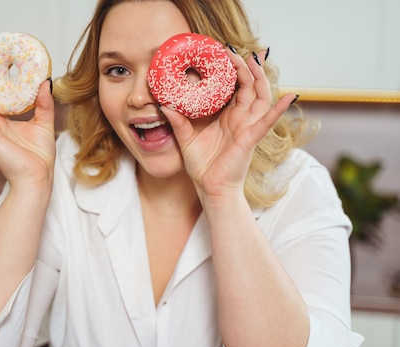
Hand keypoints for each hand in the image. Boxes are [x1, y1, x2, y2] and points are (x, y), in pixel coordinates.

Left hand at [161, 48, 296, 204]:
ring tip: (255, 60)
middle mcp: (240, 118)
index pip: (234, 87)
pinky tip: (289, 96)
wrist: (210, 189)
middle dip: (244, 67)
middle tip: (233, 50)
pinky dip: (278, 109)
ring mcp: (247, 127)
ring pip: (260, 97)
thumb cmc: (202, 165)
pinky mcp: (250, 139)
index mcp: (227, 116)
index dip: (231, 70)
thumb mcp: (186, 138)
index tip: (221, 53)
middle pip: (249, 86)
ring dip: (259, 78)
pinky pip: (267, 122)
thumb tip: (164, 104)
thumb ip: (177, 121)